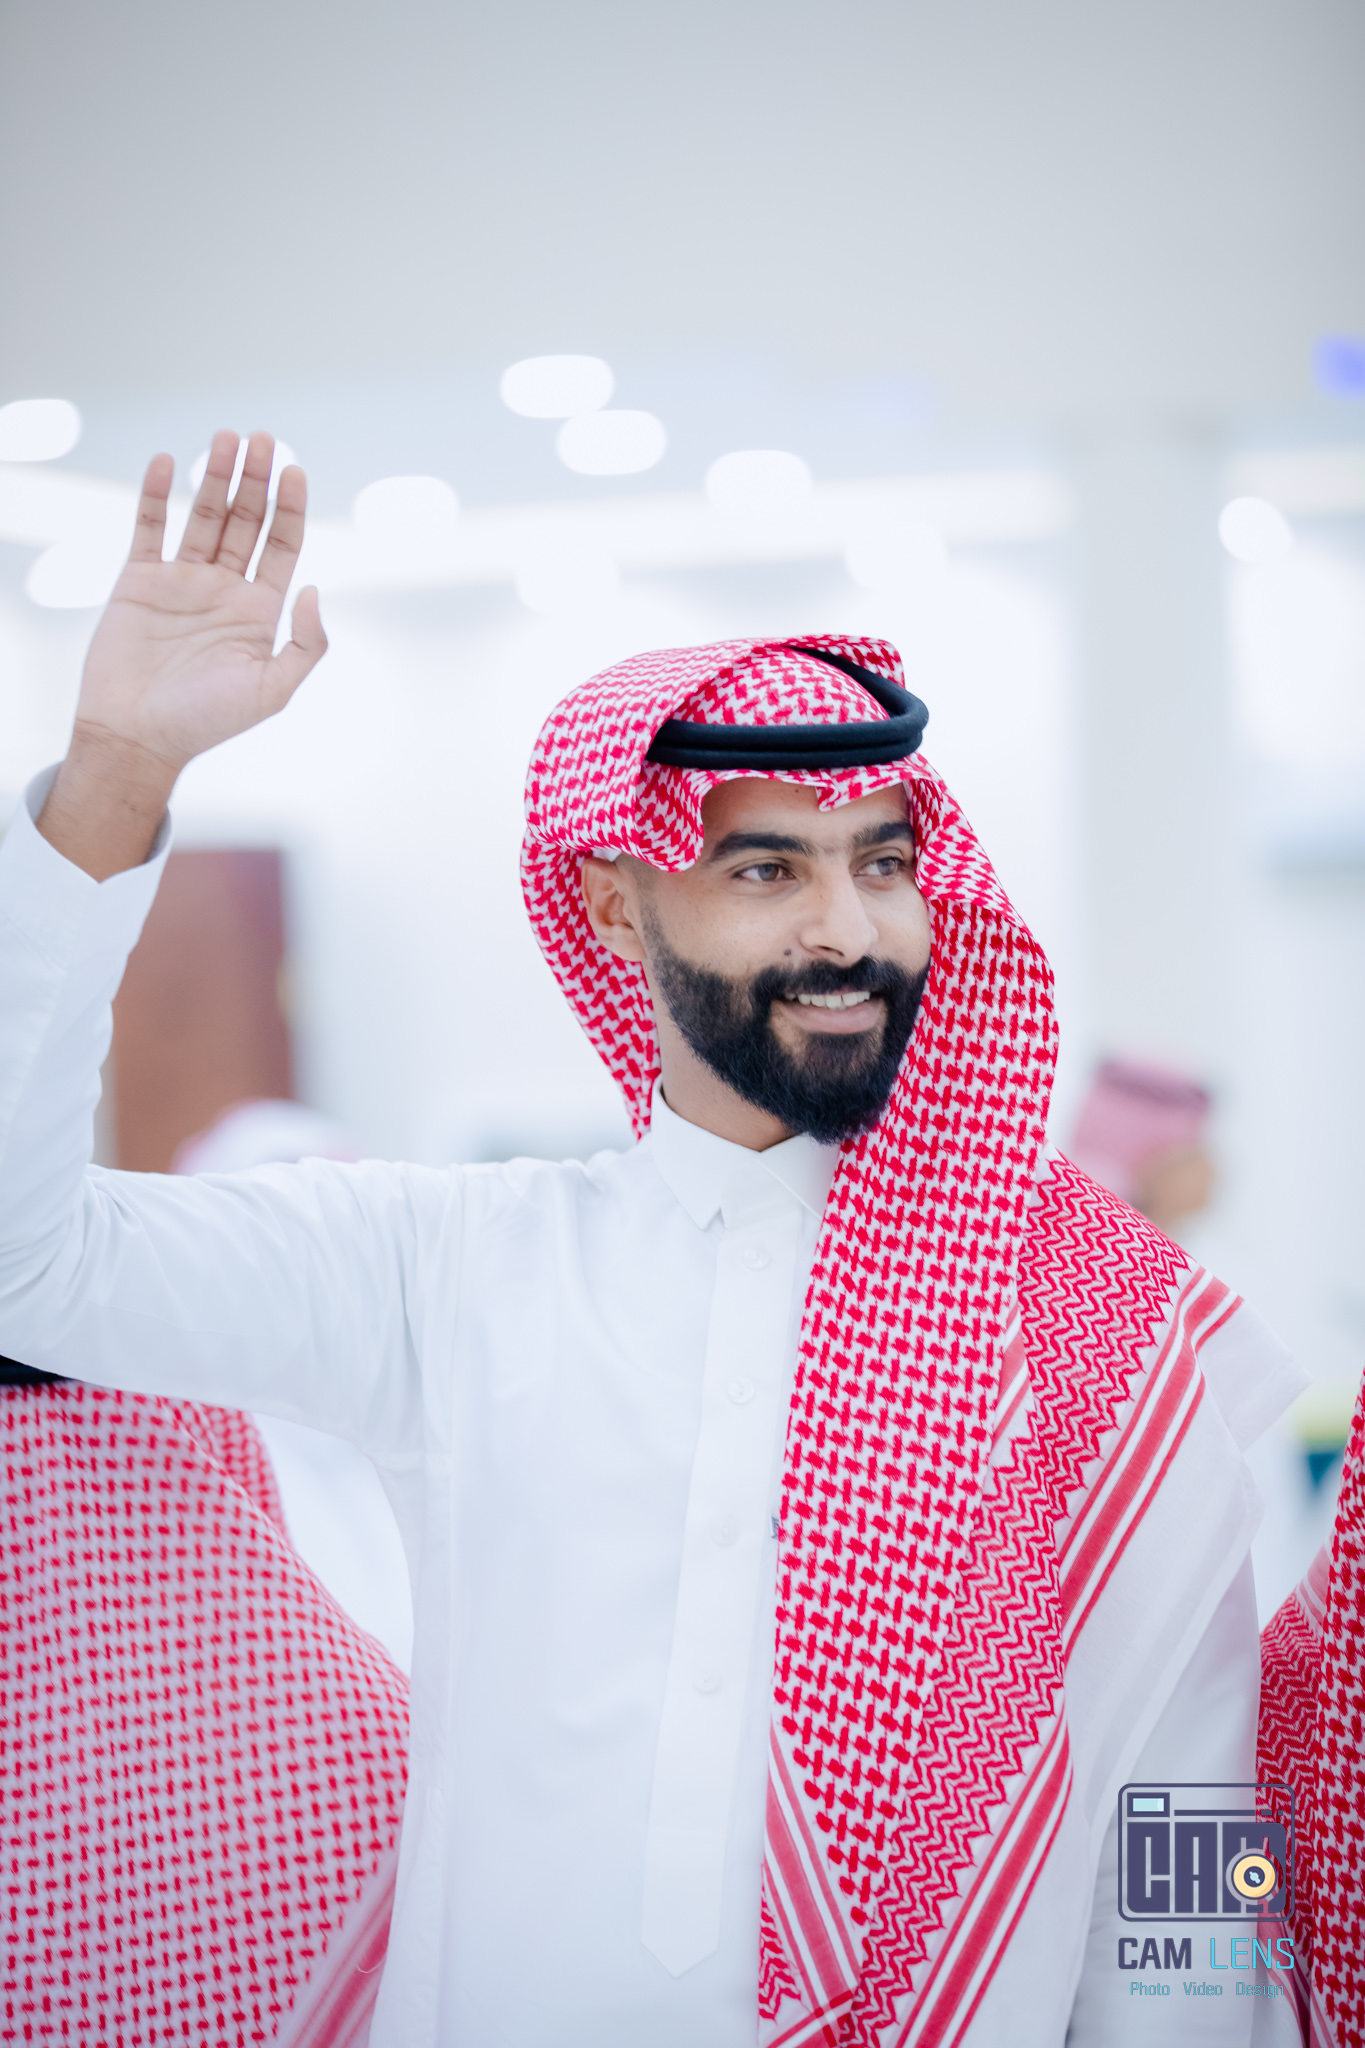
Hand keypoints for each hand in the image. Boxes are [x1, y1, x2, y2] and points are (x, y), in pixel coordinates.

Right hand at [38, 430, 327, 878]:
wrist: (138, 737)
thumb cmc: (207, 722)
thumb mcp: (273, 690)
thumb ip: (305, 644)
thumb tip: (314, 589)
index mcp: (258, 611)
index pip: (281, 546)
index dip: (290, 508)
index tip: (295, 471)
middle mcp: (223, 589)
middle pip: (246, 521)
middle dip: (256, 480)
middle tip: (262, 438)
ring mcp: (182, 582)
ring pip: (204, 516)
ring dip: (215, 477)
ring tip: (226, 438)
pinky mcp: (139, 581)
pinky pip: (150, 528)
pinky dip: (155, 495)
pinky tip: (165, 463)